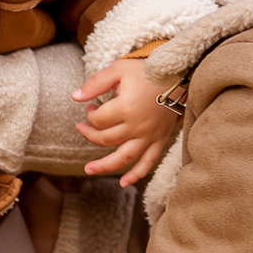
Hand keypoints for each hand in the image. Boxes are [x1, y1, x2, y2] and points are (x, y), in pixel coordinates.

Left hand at [73, 59, 180, 185]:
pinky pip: (148, 162)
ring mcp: (149, 136)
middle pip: (106, 139)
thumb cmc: (146, 71)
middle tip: (82, 127)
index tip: (90, 106)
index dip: (89, 115)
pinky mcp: (159, 140)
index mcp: (127, 108)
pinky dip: (136, 174)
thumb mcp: (118, 70)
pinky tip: (124, 183)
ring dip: (105, 166)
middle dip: (90, 134)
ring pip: (124, 157)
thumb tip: (74, 97)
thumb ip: (95, 83)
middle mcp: (138, 126)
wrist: (178, 75)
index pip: (98, 120)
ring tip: (88, 170)